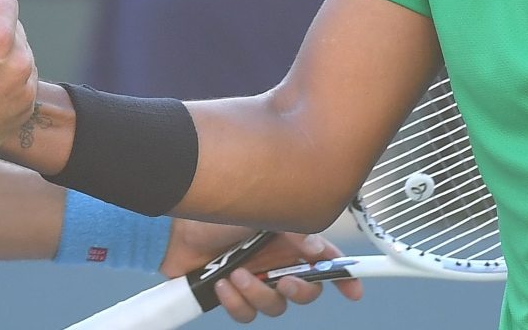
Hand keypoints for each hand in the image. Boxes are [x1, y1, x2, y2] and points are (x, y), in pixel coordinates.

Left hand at [162, 223, 362, 322]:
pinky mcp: (232, 295)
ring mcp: (254, 278)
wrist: (173, 230)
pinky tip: (221, 283)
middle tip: (283, 282)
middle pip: (306, 291)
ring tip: (237, 275)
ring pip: (275, 307)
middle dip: (299, 291)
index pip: (325, 260)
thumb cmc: (215, 213)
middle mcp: (276, 260)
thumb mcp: (262, 212)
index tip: (354, 290)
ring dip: (257, 294)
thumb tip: (315, 250)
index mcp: (289, 239)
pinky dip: (235, 302)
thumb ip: (294, 230)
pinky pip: (247, 314)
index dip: (343, 276)